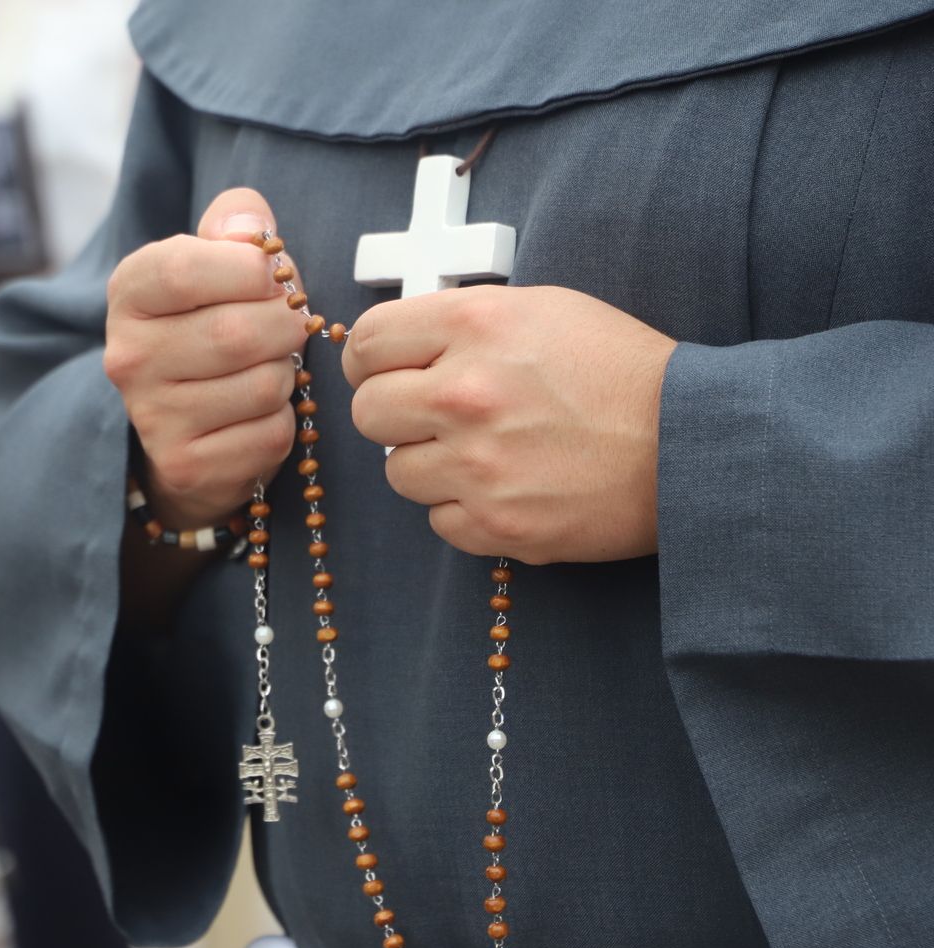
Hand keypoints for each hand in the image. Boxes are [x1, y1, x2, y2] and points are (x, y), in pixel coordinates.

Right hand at [104, 188, 308, 529]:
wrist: (183, 421)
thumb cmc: (210, 321)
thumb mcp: (214, 260)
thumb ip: (235, 223)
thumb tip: (250, 229)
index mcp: (130, 291)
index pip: (186, 269)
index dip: (251, 270)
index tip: (272, 278)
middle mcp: (128, 356)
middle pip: (237, 332)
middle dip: (285, 325)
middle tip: (286, 326)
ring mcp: (152, 416)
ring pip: (263, 385)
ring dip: (286, 374)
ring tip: (267, 369)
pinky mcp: (185, 464)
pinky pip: (270, 434)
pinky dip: (284, 421)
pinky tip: (258, 413)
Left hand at [343, 285, 675, 564]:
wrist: (694, 443)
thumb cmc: (622, 371)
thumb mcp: (543, 309)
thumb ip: (463, 323)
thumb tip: (401, 347)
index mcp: (476, 325)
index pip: (366, 343)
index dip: (372, 360)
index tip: (386, 371)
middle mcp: (466, 393)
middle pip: (368, 412)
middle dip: (395, 415)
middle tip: (434, 417)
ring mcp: (478, 465)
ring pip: (398, 473)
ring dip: (431, 466)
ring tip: (485, 453)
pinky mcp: (496, 524)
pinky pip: (439, 520)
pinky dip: (465, 509)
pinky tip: (508, 488)